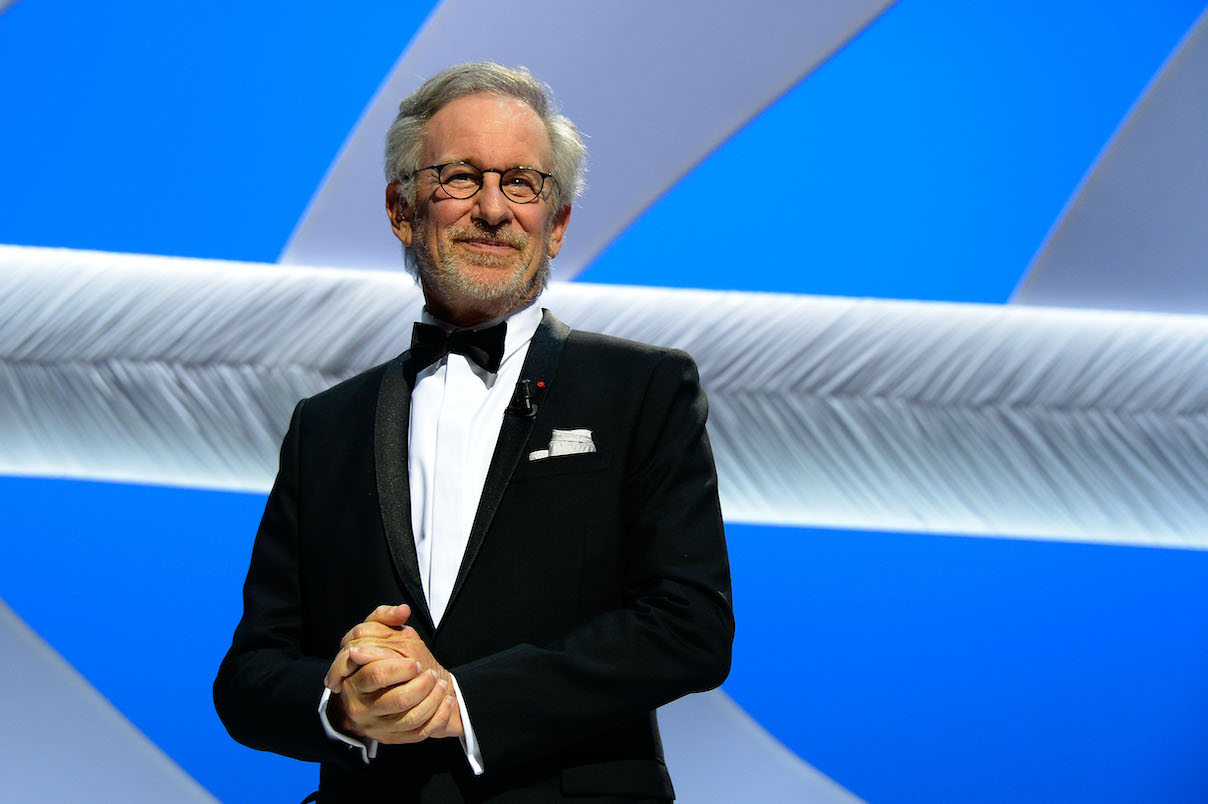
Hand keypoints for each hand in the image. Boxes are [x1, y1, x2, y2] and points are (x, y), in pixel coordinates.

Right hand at [324, 604, 463, 741]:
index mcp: (354, 681)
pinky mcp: (393, 738)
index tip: (416, 663)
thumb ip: (384, 617)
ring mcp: (377, 726)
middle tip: (429, 674)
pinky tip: (446, 701)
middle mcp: (361, 707)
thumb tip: (402, 611)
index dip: (400, 669)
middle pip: (395, 700)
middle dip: (419, 686)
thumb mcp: (378, 633)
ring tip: (441, 685)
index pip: (376, 675)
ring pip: (410, 719)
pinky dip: (438, 716)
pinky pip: (419, 733)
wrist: (383, 691)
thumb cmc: (381, 658)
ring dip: (432, 700)